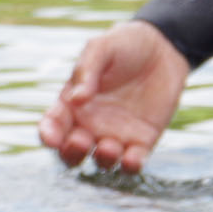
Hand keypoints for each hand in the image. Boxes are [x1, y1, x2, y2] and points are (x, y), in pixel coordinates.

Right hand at [38, 20, 190, 173]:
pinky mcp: (142, 140)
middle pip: (70, 152)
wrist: (164, 47)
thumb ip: (87, 70)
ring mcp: (115, 134)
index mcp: (71, 103)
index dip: (48, 135)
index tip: (52, 138)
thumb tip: (76, 99)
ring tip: (110, 146)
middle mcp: (89, 124)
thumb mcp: (101, 48)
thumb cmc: (125, 45)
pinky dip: (131, 166)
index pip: (52, 126)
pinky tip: (133, 159)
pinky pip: (132, 162)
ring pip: (101, 160)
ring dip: (102, 159)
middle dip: (71, 153)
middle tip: (81, 141)